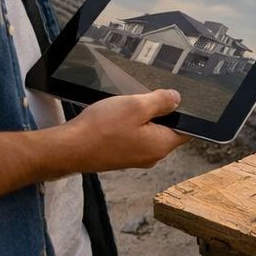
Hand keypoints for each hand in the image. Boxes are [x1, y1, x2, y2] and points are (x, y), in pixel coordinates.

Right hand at [61, 90, 189, 172]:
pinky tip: (115, 117)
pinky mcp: (121, 156)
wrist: (69, 148)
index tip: (175, 99)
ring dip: (140, 118)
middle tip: (143, 98)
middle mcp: (151, 156)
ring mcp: (135, 157)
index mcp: (161, 145)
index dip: (184, 112)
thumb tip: (177, 99)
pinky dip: (128, 126)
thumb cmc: (101, 129)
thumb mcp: (136, 106)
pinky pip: (133, 137)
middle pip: (166, 129)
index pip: (186, 130)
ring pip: (148, 131)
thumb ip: (161, 101)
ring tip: (126, 107)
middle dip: (158, 112)